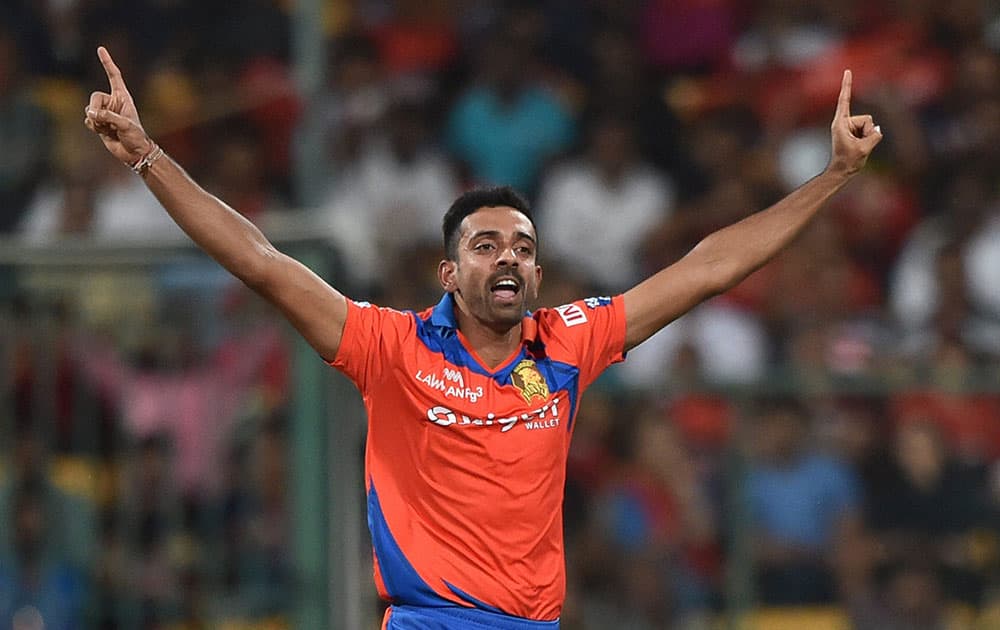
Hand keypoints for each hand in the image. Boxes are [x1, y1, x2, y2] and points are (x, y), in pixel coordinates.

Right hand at [84, 47, 153, 165]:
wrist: (135, 153)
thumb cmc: (136, 137)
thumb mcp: (124, 124)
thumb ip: (107, 116)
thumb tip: (89, 113)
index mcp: (123, 97)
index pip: (114, 76)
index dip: (107, 63)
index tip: (101, 49)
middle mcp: (113, 103)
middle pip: (94, 97)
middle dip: (96, 109)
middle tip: (103, 120)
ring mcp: (105, 113)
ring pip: (89, 110)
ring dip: (96, 121)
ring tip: (109, 129)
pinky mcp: (99, 123)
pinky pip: (88, 121)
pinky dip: (93, 127)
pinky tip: (104, 133)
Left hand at [827, 70, 882, 176]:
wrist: (842, 171)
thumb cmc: (848, 160)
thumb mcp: (864, 149)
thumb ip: (875, 135)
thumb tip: (878, 130)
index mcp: (840, 123)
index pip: (845, 100)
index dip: (847, 85)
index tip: (848, 71)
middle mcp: (844, 122)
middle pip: (867, 119)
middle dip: (868, 131)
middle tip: (857, 146)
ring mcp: (850, 126)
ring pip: (870, 125)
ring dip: (868, 136)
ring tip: (857, 147)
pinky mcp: (855, 131)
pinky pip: (870, 130)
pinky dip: (869, 138)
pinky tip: (860, 146)